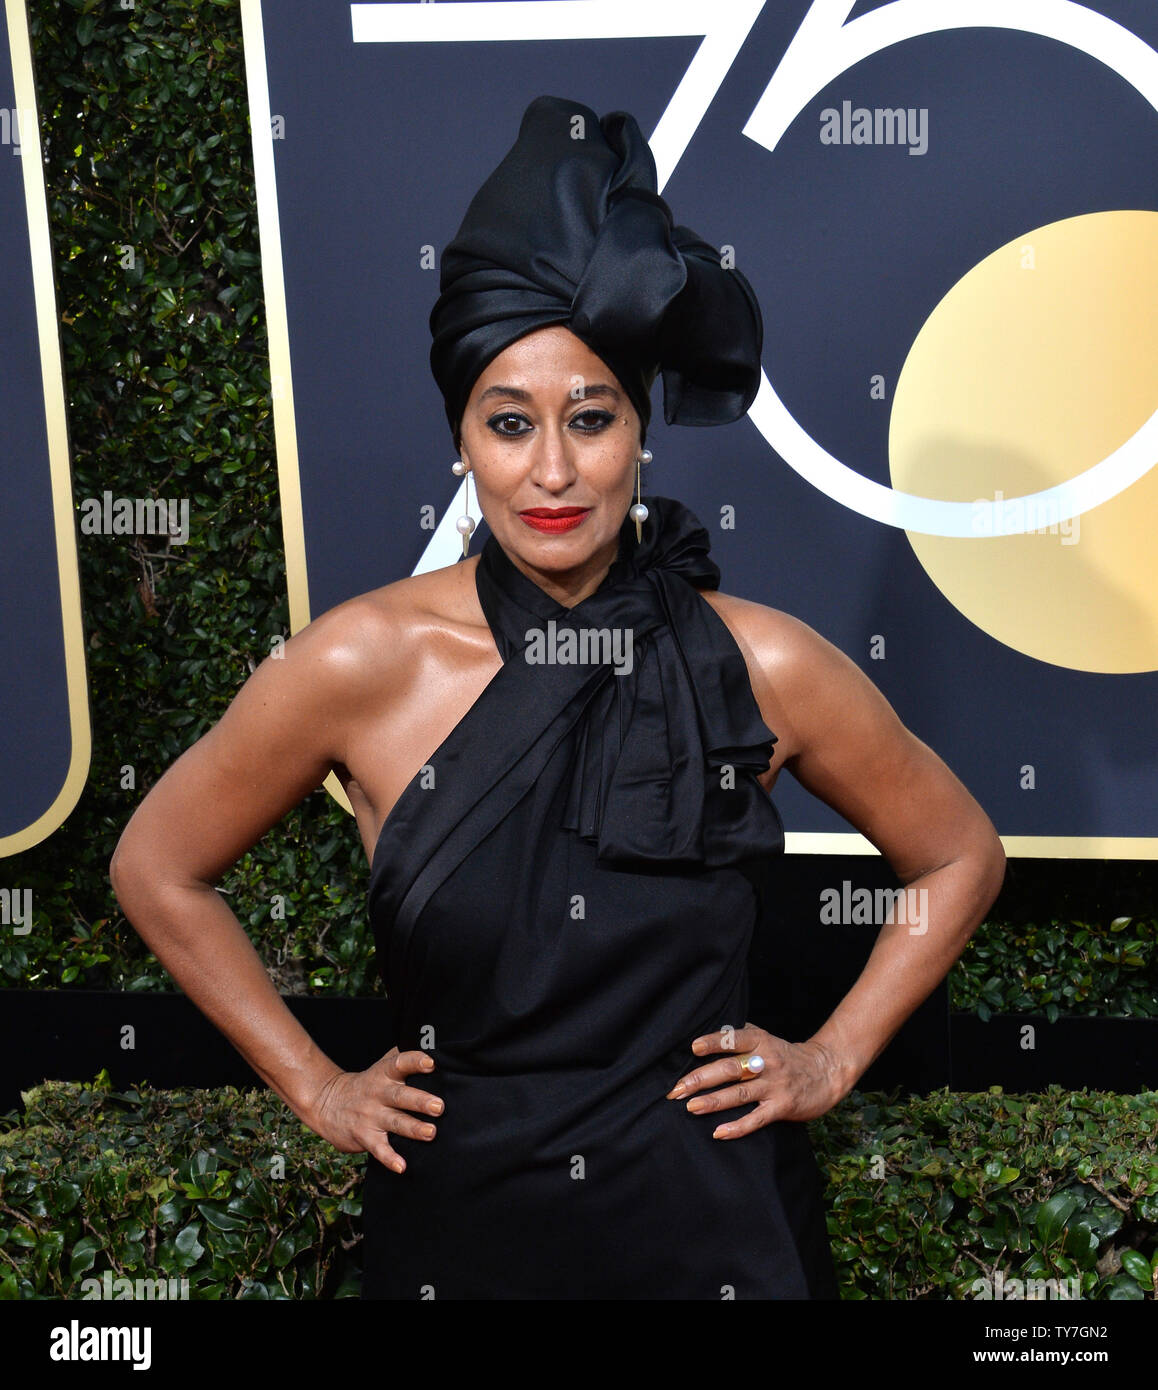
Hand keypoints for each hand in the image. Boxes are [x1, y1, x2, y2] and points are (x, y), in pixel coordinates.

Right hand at [306, 1046, 443, 1173]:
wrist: (326, 1103)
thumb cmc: (366, 1085)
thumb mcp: (381, 1067)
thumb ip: (403, 1057)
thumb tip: (432, 1042)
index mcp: (384, 1074)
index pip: (400, 1063)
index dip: (415, 1062)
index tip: (431, 1062)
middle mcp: (378, 1094)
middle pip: (400, 1096)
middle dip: (420, 1101)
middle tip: (439, 1106)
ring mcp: (371, 1116)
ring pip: (394, 1122)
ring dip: (413, 1128)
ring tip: (430, 1133)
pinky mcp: (364, 1136)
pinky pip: (379, 1149)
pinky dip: (389, 1159)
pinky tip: (401, 1167)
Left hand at [665, 1022, 845, 1136]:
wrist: (826, 1072)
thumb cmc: (787, 1056)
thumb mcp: (766, 1038)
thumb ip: (740, 1036)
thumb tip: (709, 1034)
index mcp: (760, 1041)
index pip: (734, 1039)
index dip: (714, 1042)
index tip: (694, 1048)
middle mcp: (765, 1061)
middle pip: (729, 1068)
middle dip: (701, 1079)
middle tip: (677, 1089)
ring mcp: (774, 1085)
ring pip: (739, 1094)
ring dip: (713, 1102)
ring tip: (691, 1107)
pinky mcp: (782, 1106)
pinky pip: (756, 1119)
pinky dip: (737, 1127)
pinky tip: (718, 1133)